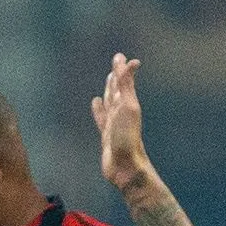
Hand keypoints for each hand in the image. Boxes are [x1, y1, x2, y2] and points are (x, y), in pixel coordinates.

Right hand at [91, 53, 152, 191]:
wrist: (126, 168)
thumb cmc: (128, 139)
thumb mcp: (128, 107)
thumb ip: (126, 85)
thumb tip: (129, 62)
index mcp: (128, 104)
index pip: (124, 81)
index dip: (123, 69)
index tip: (124, 57)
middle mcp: (122, 112)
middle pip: (118, 89)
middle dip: (117, 75)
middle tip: (117, 61)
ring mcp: (114, 123)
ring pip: (110, 102)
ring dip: (109, 90)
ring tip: (108, 80)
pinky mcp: (107, 135)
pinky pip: (101, 117)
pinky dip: (98, 109)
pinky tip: (96, 103)